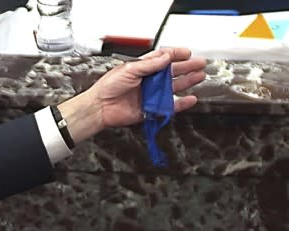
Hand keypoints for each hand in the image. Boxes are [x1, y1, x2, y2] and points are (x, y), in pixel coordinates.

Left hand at [59, 47, 206, 143]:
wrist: (100, 107)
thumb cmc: (107, 88)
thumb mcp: (129, 69)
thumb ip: (149, 64)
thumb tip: (166, 58)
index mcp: (142, 68)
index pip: (163, 58)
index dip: (175, 54)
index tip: (186, 53)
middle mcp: (148, 81)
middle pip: (172, 72)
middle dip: (187, 67)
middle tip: (199, 64)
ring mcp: (150, 95)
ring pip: (173, 87)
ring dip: (187, 81)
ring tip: (199, 76)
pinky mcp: (150, 109)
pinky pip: (169, 106)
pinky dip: (181, 103)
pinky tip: (190, 98)